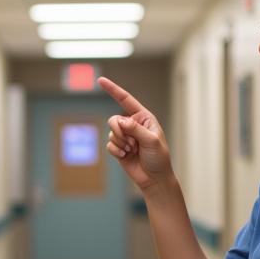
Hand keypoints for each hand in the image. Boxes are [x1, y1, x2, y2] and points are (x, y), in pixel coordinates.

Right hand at [98, 76, 172, 190]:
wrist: (154, 178)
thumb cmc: (158, 158)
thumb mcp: (151, 141)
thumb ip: (135, 129)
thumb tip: (120, 121)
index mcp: (143, 117)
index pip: (126, 100)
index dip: (113, 90)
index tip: (100, 80)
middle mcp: (133, 124)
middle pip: (114, 119)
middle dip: (119, 131)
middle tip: (130, 143)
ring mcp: (125, 136)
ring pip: (111, 133)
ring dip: (120, 143)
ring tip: (132, 151)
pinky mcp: (118, 148)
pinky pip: (109, 144)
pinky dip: (116, 151)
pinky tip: (126, 156)